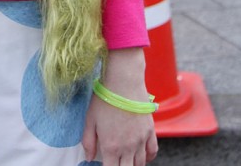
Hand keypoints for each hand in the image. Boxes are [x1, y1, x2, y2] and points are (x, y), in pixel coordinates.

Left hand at [82, 48, 157, 165]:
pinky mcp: (150, 131)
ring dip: (133, 164)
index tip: (106, 165)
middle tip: (116, 162)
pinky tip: (143, 156)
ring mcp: (141, 140)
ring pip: (140, 163)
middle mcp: (128, 148)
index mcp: (111, 147)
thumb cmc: (105, 99)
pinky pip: (153, 151)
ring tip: (127, 161)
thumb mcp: (90, 119)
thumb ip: (88, 141)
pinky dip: (148, 158)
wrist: (124, 82)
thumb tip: (88, 157)